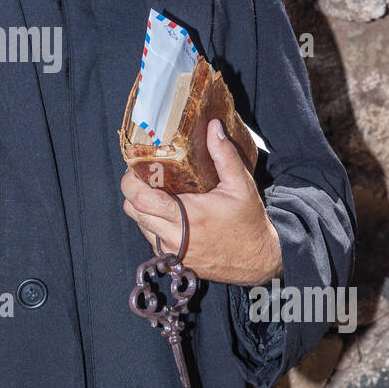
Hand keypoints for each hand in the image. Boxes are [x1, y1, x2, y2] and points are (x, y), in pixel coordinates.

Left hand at [120, 118, 283, 285]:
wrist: (257, 261)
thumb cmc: (249, 222)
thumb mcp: (241, 185)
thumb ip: (224, 155)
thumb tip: (213, 126)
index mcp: (187, 217)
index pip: (140, 200)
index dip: (130, 182)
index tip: (135, 168)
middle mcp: (174, 237)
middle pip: (132, 211)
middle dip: (133, 191)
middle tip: (146, 176)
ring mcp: (172, 252)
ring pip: (139, 225)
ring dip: (143, 207)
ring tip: (159, 193)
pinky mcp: (173, 260)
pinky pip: (151, 238)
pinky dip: (153, 223)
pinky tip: (169, 212)